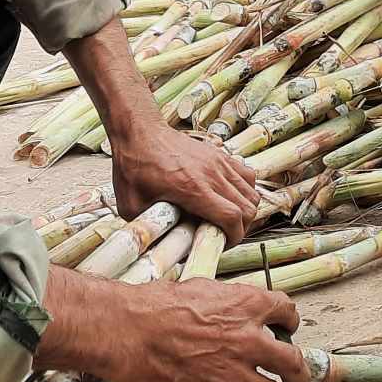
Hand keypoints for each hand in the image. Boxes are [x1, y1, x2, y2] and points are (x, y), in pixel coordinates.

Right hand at [48, 274, 307, 381]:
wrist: (126, 332)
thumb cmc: (152, 307)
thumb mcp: (199, 289)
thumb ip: (225, 301)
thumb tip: (231, 307)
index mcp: (246, 305)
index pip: (287, 311)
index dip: (289, 323)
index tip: (286, 332)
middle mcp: (249, 340)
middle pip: (294, 362)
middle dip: (299, 376)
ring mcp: (235, 375)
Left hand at [114, 126, 260, 243]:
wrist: (141, 132)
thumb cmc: (134, 166)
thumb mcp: (131, 205)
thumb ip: (148, 228)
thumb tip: (156, 248)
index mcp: (192, 189)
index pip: (232, 217)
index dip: (234, 237)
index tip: (224, 244)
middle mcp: (211, 174)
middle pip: (248, 207)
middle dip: (241, 228)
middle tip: (224, 235)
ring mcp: (218, 162)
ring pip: (251, 192)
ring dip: (245, 210)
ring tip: (229, 219)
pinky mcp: (219, 155)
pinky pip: (247, 175)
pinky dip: (245, 191)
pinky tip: (230, 198)